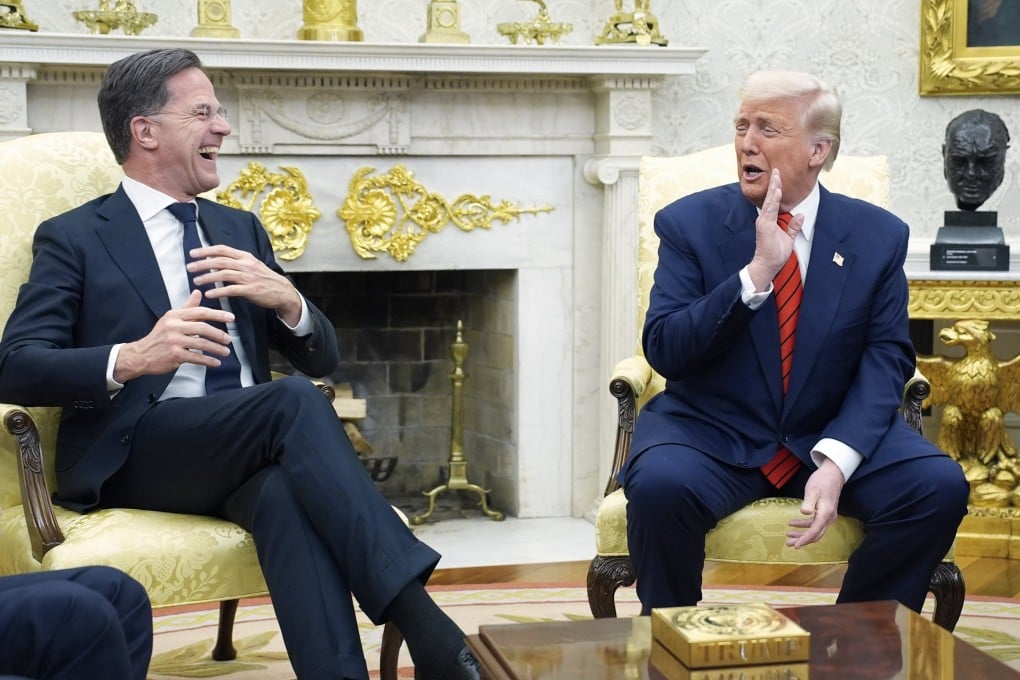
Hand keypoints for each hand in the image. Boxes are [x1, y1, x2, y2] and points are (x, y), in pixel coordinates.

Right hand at [113, 290, 234, 382]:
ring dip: (216, 348)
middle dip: (219, 334)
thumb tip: (198, 292)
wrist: (141, 354)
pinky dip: (208, 360)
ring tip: (226, 352)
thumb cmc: (160, 336)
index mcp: (174, 315)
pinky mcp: (174, 355)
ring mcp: (174, 341)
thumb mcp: (172, 318)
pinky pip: (196, 357)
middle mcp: (173, 326)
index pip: (200, 312)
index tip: (231, 317)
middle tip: (229, 339)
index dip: (217, 314)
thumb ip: (187, 307)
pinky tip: (216, 362)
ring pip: (201, 343)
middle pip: (202, 328)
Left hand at [187, 244, 301, 325]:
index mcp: (245, 257)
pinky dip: (219, 291)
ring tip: (196, 281)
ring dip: (208, 277)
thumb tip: (217, 260)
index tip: (193, 253)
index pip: (222, 249)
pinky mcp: (251, 290)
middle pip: (220, 261)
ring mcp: (249, 277)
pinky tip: (209, 294)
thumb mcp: (253, 265)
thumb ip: (237, 262)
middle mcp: (246, 265)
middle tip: (190, 267)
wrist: (283, 291)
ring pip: (224, 274)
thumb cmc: (265, 279)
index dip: (206, 250)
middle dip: (202, 263)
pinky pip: (231, 290)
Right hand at [747, 169, 803, 291]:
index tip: (778, 177)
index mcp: (769, 221)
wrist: (766, 266)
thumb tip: (801, 216)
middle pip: (770, 198)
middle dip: (774, 183)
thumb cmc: (774, 255)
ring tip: (777, 176)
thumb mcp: (788, 238)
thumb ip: (793, 227)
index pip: (773, 202)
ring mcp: (764, 222)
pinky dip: (773, 201)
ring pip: (769, 201)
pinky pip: (770, 211)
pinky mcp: (765, 227)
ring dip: (774, 188)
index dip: (776, 189)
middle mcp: (765, 219)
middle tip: (777, 170)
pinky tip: (776, 192)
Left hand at [786, 459, 844, 548]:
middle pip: (815, 534)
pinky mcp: (825, 513)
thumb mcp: (813, 489)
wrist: (833, 474)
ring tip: (788, 535)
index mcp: (826, 513)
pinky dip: (804, 526)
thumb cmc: (822, 480)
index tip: (796, 546)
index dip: (805, 539)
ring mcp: (828, 516)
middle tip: (788, 543)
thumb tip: (805, 513)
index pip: (815, 531)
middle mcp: (829, 518)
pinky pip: (815, 524)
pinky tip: (793, 523)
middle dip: (802, 540)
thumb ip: (808, 502)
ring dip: (802, 534)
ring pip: (815, 530)